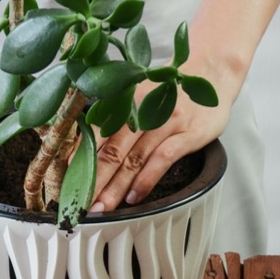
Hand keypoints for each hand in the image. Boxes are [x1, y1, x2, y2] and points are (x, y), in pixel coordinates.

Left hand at [90, 81, 231, 212]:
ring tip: (102, 208)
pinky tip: (134, 197)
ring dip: (115, 187)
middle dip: (94, 181)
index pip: (96, 134)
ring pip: (134, 160)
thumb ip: (116, 117)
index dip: (80, 159)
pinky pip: (162, 160)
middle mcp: (143, 111)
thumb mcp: (140, 95)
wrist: (212, 71)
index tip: (67, 181)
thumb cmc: (171, 88)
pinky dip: (146, 180)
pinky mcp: (188, 134)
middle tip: (80, 204)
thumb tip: (87, 147)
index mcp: (125, 100)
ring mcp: (166, 122)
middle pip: (112, 151)